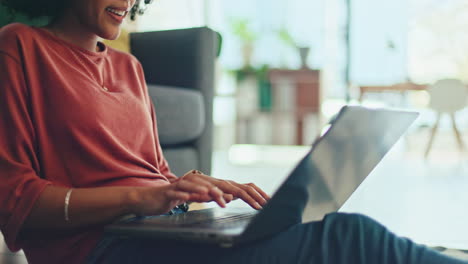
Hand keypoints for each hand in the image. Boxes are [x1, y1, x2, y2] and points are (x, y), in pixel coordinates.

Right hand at [130, 170, 270, 215]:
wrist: (148, 198)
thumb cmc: (174, 198)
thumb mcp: (197, 198)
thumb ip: (212, 196)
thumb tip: (229, 197)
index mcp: (205, 182)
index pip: (230, 187)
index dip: (246, 194)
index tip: (260, 203)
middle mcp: (197, 180)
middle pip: (221, 185)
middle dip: (238, 194)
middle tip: (252, 203)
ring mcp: (184, 184)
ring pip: (202, 187)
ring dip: (214, 194)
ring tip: (224, 202)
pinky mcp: (172, 191)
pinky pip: (183, 192)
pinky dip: (192, 194)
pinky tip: (200, 197)